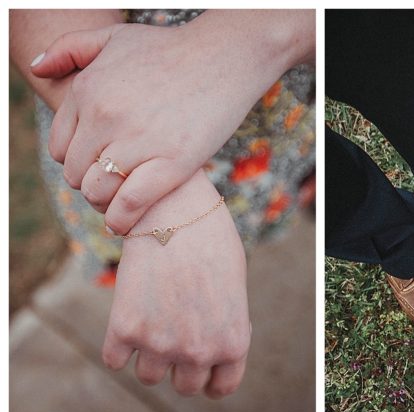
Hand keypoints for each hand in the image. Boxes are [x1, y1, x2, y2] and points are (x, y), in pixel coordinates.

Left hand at [31, 10, 311, 234]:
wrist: (225, 56)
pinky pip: (130, 203)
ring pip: (98, 191)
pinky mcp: (172, 162)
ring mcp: (138, 141)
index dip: (77, 163)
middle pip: (77, 173)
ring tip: (120, 205)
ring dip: (105, 204)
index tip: (97, 167)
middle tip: (114, 187)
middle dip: (92, 184)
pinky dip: (122, 220)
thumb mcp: (114, 37)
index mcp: (87, 92)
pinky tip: (125, 223)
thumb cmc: (172, 48)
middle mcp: (106, 117)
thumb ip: (69, 49)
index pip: (60, 148)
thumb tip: (39, 70)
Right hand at [101, 172, 250, 397]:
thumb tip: (207, 355)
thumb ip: (224, 327)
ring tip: (154, 322)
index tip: (202, 367)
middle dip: (180, 366)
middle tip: (176, 335)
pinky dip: (117, 346)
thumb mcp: (234, 290)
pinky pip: (114, 360)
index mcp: (233, 343)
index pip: (220, 388)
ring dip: (149, 357)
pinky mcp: (125, 330)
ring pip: (148, 376)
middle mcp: (199, 351)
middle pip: (183, 386)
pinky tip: (127, 320)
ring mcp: (161, 344)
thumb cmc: (211, 243)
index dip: (210, 379)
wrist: (176, 213)